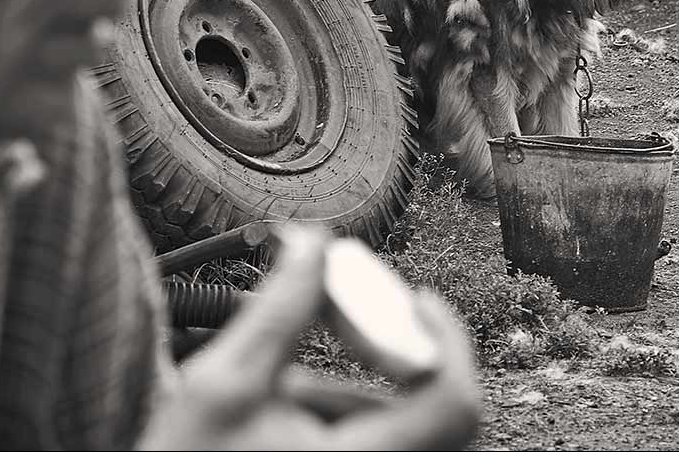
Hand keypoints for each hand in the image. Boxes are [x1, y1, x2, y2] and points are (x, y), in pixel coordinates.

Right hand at [138, 227, 481, 450]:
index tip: (416, 298)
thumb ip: (281, 309)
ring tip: (281, 386)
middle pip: (423, 408)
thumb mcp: (225, 381)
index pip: (453, 402)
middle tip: (336, 320)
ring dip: (345, 388)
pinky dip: (337, 413)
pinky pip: (369, 440)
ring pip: (390, 425)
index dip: (445, 338)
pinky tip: (285, 410)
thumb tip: (312, 245)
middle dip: (376, 355)